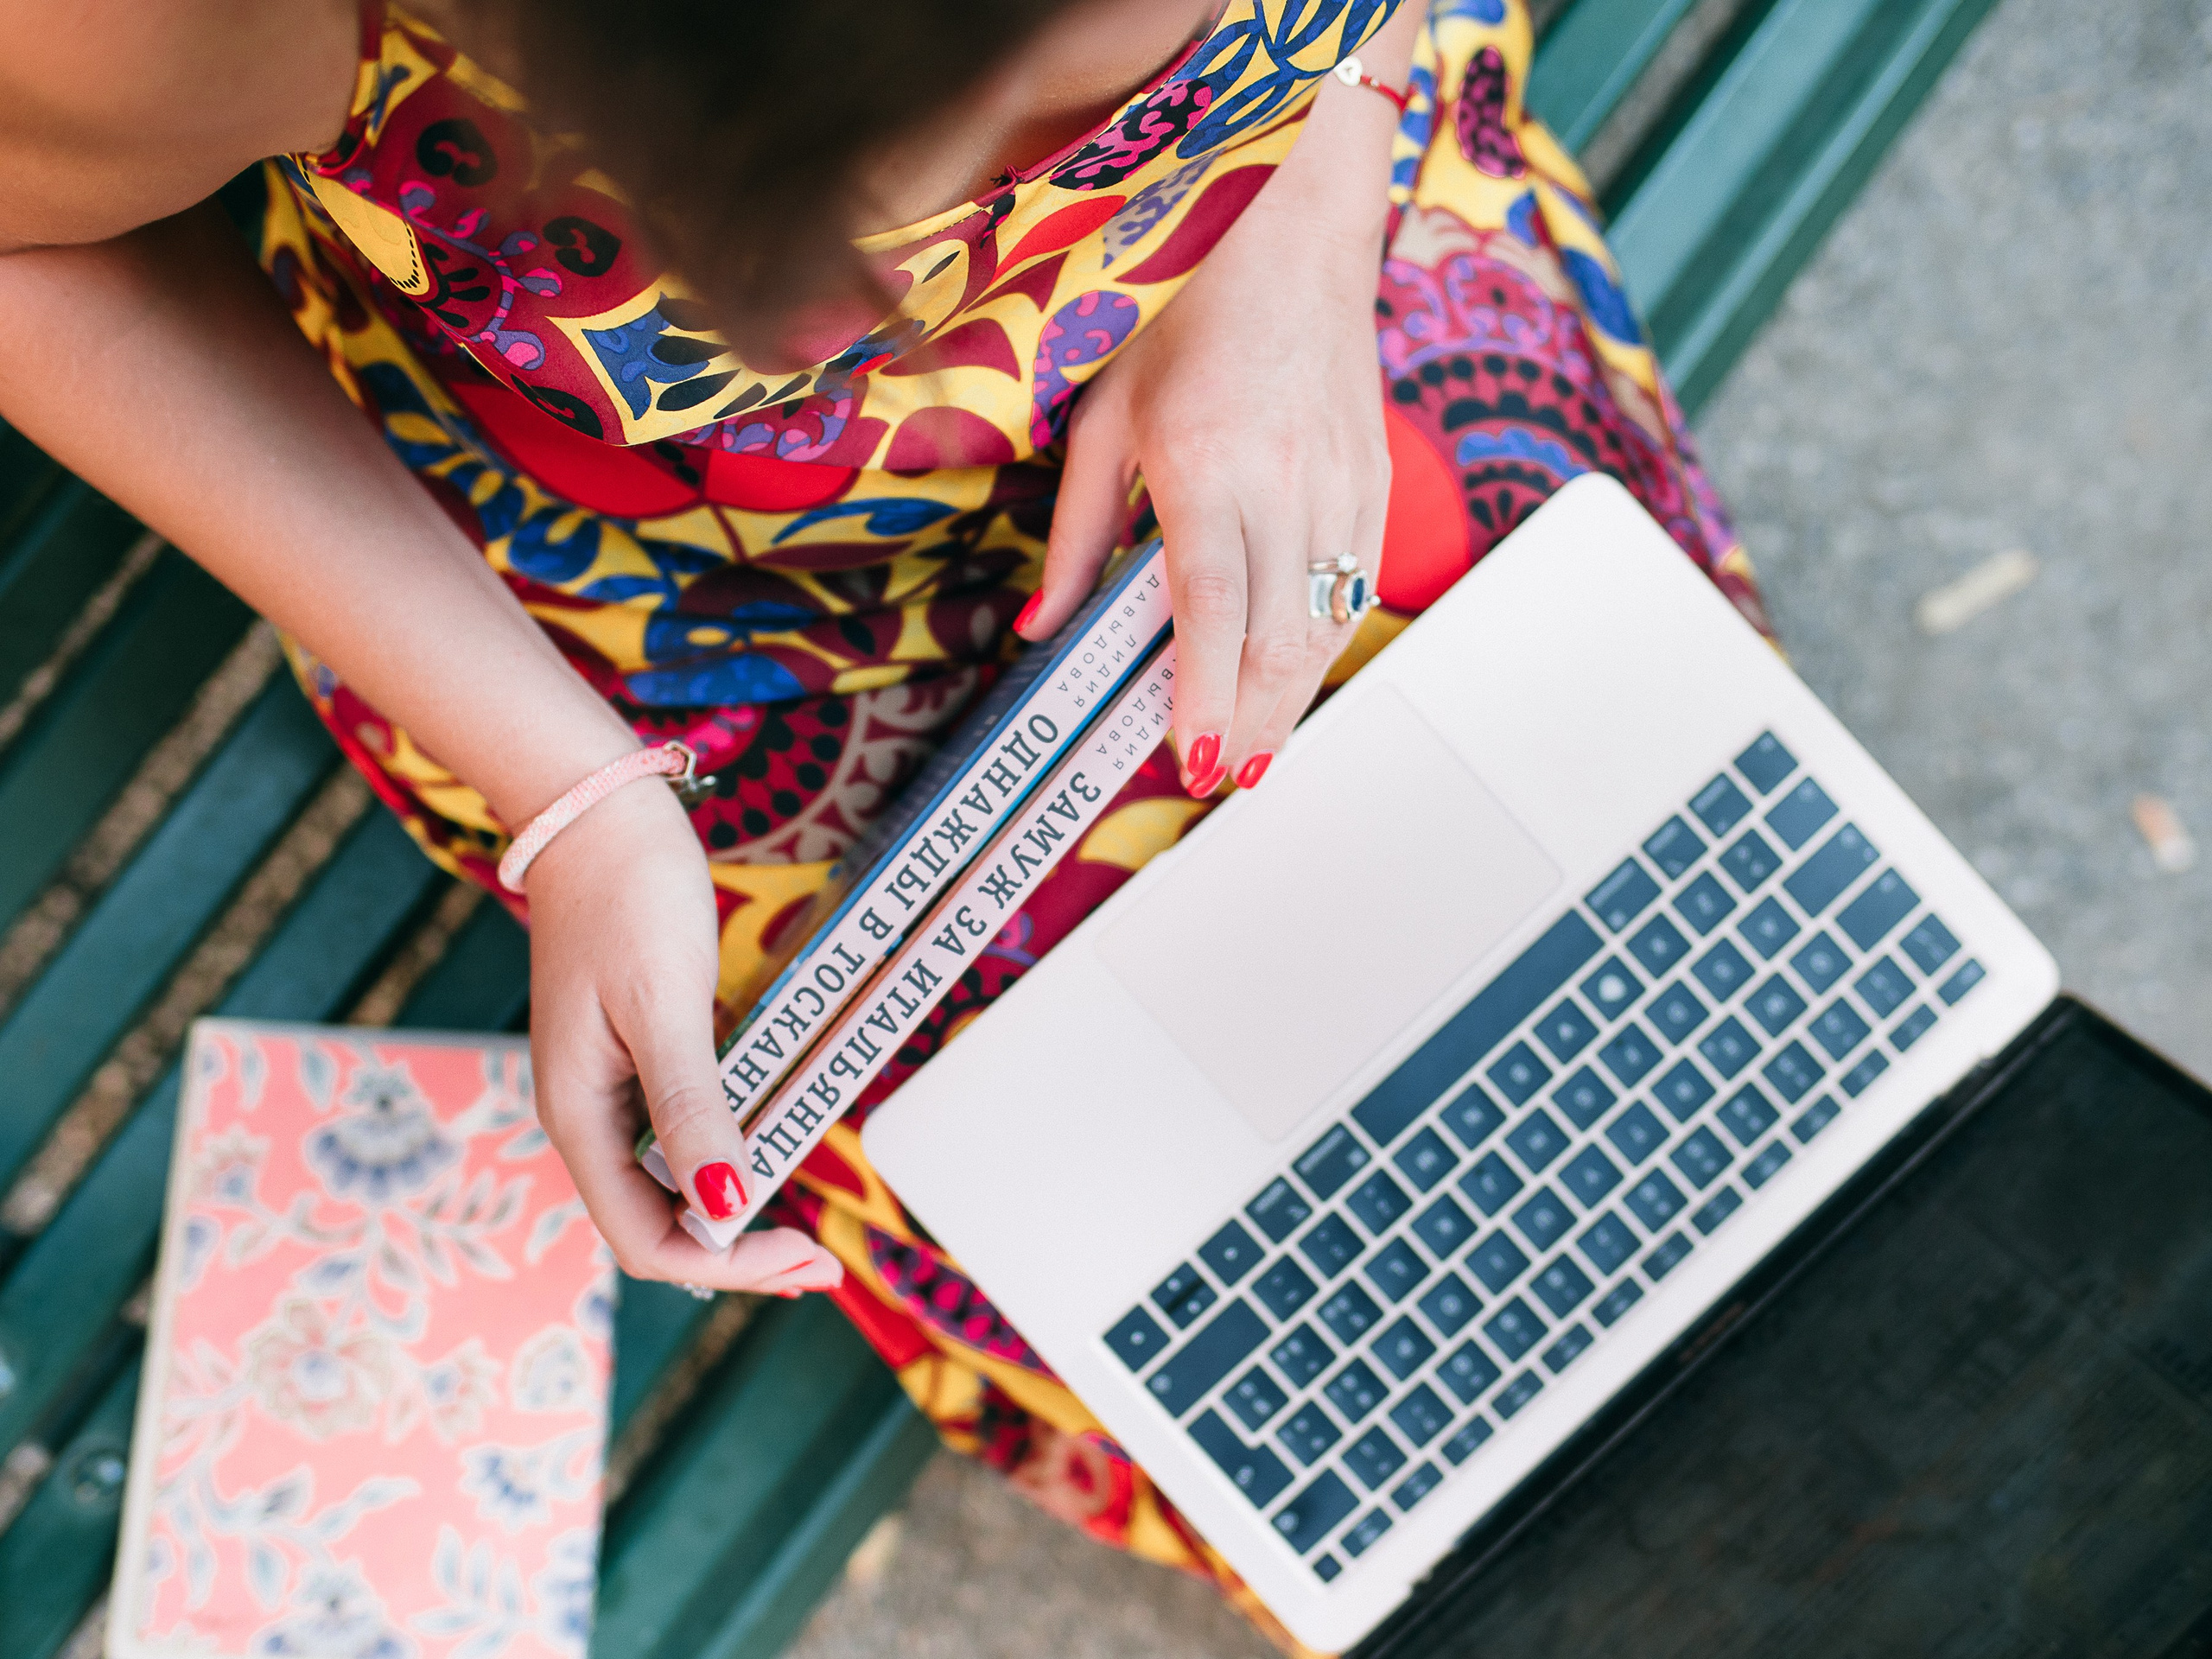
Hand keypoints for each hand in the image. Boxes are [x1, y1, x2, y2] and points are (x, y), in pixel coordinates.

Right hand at [522, 775, 843, 1294]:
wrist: (596, 814)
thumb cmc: (628, 896)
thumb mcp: (664, 1005)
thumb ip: (691, 1110)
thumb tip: (727, 1209)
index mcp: (579, 1116)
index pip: (647, 1239)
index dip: (727, 1262)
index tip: (805, 1254)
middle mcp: (587, 1116)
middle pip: (658, 1227)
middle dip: (738, 1256)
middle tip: (823, 1266)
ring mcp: (609, 1089)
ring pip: (669, 1189)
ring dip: (733, 1219)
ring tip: (804, 1232)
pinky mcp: (635, 1058)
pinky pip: (678, 1140)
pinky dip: (727, 1165)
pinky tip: (771, 1158)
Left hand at [1014, 104, 1393, 795]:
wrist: (1290, 229)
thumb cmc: (1184, 308)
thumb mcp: (1102, 415)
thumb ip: (1077, 531)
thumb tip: (1043, 625)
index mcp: (1207, 465)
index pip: (1210, 611)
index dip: (1206, 696)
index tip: (1194, 758)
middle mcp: (1284, 482)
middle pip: (1278, 637)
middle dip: (1255, 722)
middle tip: (1227, 780)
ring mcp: (1341, 483)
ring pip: (1327, 623)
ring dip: (1294, 697)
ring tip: (1260, 750)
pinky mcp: (1374, 480)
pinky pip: (1357, 585)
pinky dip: (1328, 642)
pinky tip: (1299, 675)